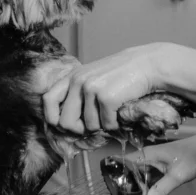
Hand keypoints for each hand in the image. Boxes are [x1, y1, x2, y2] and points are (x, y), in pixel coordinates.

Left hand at [43, 43, 171, 134]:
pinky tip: (121, 110)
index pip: (48, 100)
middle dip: (79, 130)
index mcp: (73, 76)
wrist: (147, 65)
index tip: (65, 125)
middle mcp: (78, 81)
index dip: (53, 118)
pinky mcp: (107, 98)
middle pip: (65, 122)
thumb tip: (66, 124)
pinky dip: (116, 123)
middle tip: (93, 125)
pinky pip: (107, 125)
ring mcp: (92, 89)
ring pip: (89, 126)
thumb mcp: (94, 77)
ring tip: (112, 110)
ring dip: (103, 125)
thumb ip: (78, 93)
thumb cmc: (121, 74)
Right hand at [123, 136, 195, 194]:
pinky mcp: (159, 171)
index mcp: (144, 156)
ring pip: (138, 183)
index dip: (115, 182)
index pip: (120, 167)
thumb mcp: (176, 176)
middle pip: (128, 179)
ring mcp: (152, 165)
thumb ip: (159, 191)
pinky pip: (148, 184)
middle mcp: (144, 159)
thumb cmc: (192, 157)